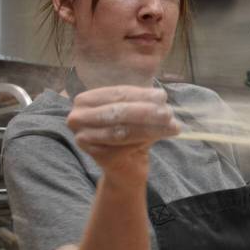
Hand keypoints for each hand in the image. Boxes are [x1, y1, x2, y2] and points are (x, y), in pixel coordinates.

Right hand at [66, 86, 180, 181]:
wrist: (126, 165)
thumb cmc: (130, 132)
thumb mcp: (134, 110)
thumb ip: (141, 97)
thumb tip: (157, 84)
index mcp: (84, 101)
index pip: (117, 94)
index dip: (141, 95)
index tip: (163, 96)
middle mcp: (77, 118)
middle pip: (117, 111)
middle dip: (146, 111)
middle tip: (168, 112)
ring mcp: (83, 138)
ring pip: (122, 129)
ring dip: (150, 126)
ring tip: (172, 124)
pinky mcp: (96, 155)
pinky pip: (125, 145)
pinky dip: (147, 139)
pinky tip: (164, 135)